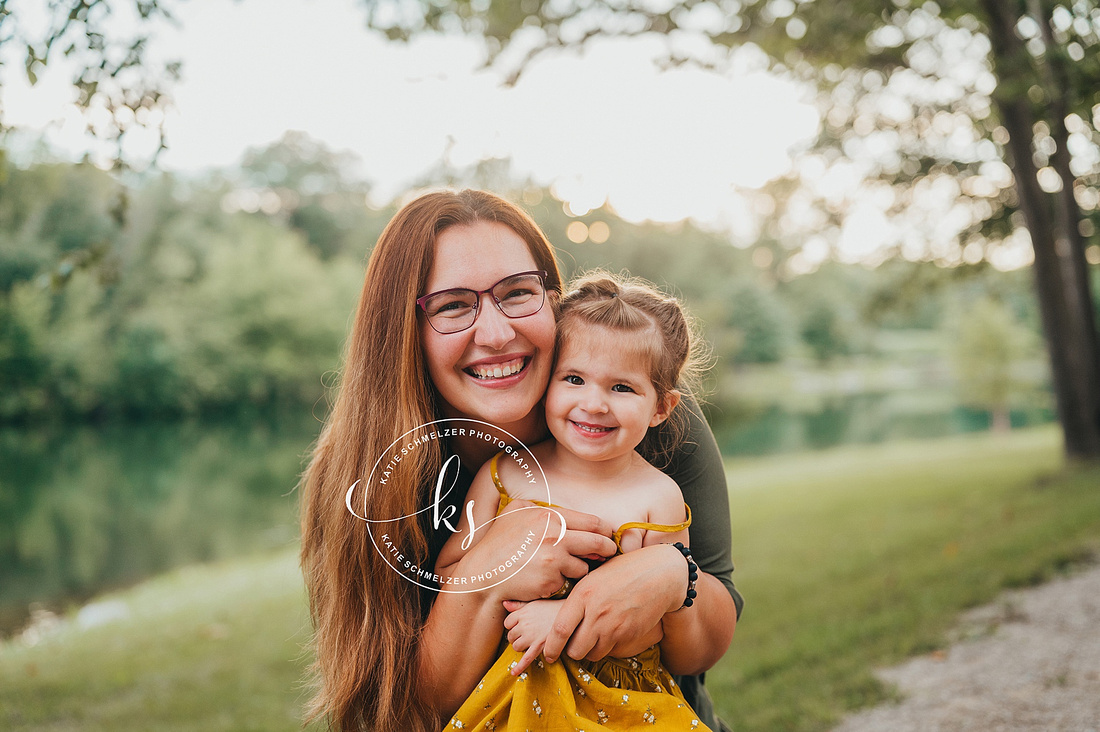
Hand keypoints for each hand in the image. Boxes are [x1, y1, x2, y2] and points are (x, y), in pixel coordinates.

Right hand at [469, 499, 615, 603]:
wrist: (483, 575)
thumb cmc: (499, 542)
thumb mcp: (516, 510)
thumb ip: (542, 506)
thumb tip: (565, 512)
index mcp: (549, 517)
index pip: (592, 522)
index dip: (605, 530)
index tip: (608, 534)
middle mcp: (555, 537)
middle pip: (597, 544)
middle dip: (607, 549)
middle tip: (609, 552)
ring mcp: (554, 562)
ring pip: (584, 567)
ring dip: (578, 568)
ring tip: (559, 567)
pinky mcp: (551, 583)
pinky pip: (568, 582)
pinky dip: (561, 582)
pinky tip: (545, 578)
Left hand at [501, 599, 560, 674]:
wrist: (571, 615)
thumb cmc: (552, 608)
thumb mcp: (535, 603)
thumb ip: (518, 605)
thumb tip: (504, 604)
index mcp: (523, 613)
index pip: (507, 622)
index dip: (512, 625)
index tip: (519, 625)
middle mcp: (525, 625)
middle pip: (510, 636)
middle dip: (516, 637)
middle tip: (526, 635)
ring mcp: (531, 637)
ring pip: (516, 647)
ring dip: (520, 647)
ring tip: (529, 643)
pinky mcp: (539, 647)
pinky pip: (526, 659)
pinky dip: (519, 667)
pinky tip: (513, 673)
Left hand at [541, 543, 684, 664]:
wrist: (660, 574)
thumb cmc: (624, 571)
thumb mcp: (595, 576)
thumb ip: (578, 598)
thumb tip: (559, 618)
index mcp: (583, 594)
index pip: (560, 630)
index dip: (551, 647)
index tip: (548, 654)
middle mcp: (597, 613)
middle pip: (575, 650)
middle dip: (572, 651)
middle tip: (575, 644)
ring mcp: (615, 627)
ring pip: (593, 654)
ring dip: (591, 650)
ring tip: (595, 637)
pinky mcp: (629, 635)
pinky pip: (611, 652)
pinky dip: (608, 648)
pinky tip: (612, 633)